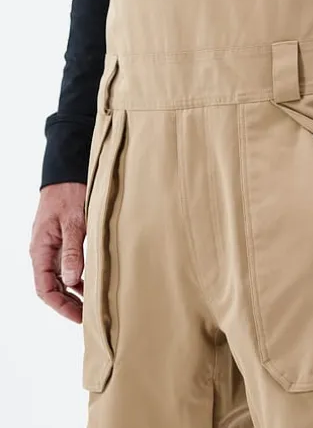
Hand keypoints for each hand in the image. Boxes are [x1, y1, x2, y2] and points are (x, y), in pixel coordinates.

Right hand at [30, 183, 86, 322]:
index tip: (79, 317)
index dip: (61, 306)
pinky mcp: (64, 242)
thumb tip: (73, 280)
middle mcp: (44, 252)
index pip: (45, 288)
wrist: (68, 175)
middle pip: (52, 288)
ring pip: (61, 279)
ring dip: (74, 293)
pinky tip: (92, 284)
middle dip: (68, 304)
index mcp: (41, 249)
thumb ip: (72, 250)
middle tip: (88, 317)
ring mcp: (53, 248)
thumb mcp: (73, 222)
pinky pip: (68, 267)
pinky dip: (79, 278)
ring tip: (92, 305)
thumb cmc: (69, 194)